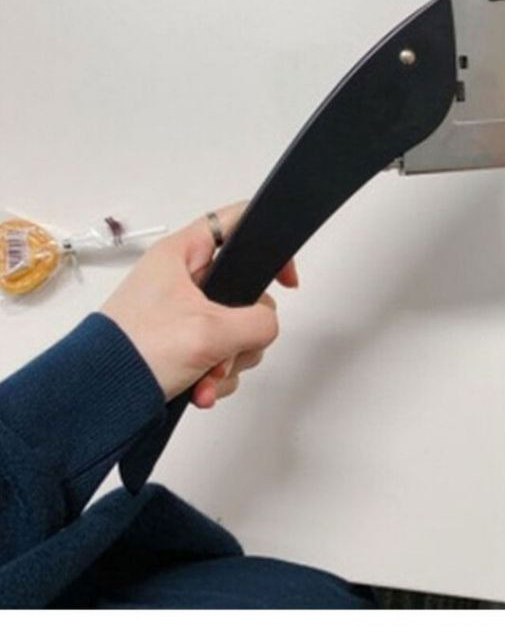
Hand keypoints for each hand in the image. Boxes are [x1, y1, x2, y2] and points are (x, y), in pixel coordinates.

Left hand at [100, 202, 298, 408]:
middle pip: (244, 292)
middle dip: (244, 332)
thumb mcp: (210, 331)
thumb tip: (266, 326)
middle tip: (227, 349)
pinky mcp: (180, 345)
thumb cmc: (136, 352)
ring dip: (230, 360)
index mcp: (181, 255)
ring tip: (208, 377)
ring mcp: (181, 314)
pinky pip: (219, 355)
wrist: (97, 401)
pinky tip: (201, 391)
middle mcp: (182, 280)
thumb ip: (258, 321)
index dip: (267, 243)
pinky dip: (216, 377)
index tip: (285, 279)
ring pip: (235, 329)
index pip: (235, 224)